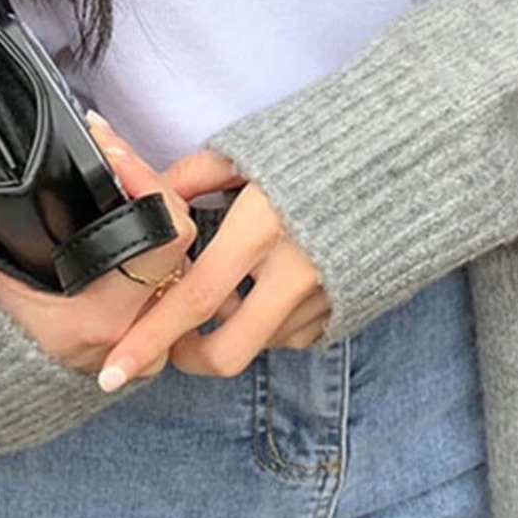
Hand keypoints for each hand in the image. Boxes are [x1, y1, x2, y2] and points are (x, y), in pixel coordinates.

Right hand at [0, 113, 197, 379]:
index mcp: (104, 317)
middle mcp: (144, 329)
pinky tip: (138, 209)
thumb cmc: (8, 333)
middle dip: (149, 184)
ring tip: (122, 174)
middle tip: (111, 152)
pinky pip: (182, 269)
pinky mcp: (170, 329)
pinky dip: (163, 239)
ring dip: (158, 211)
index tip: (106, 146)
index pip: (167, 232)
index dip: (144, 180)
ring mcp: (163, 333)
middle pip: (183, 232)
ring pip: (187, 250)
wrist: (27, 389)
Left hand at [93, 148, 331, 391]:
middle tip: (170, 343)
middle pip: (226, 351)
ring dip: (233, 325)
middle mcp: (294, 271)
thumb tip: (145, 193)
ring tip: (235, 283)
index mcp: (262, 226)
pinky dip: (269, 319)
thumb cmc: (322, 146)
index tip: (113, 371)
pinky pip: (291, 334)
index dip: (149, 340)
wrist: (405, 158)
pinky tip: (270, 284)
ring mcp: (323, 297)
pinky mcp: (344, 309)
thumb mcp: (250, 151)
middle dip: (186, 358)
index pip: (194, 300)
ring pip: (257, 341)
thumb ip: (192, 178)